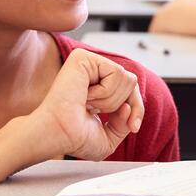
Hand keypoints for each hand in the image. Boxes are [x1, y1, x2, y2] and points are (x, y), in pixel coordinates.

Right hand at [30, 49, 144, 160]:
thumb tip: (128, 106)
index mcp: (98, 87)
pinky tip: (86, 96)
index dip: (138, 108)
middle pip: (132, 82)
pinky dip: (105, 92)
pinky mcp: (83, 58)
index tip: (134, 127)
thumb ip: (124, 122)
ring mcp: (87, 63)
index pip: (131, 89)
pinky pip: (116, 72)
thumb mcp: (110, 136)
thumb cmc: (74, 138)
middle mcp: (93, 72)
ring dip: (110, 100)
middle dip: (123, 104)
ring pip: (126, 77)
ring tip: (88, 104)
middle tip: (96, 113)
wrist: (58, 135)